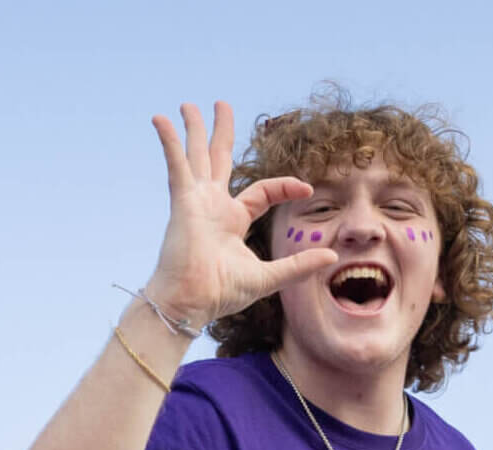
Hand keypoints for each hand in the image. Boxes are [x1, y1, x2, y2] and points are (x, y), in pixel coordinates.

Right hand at [144, 102, 336, 328]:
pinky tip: (161, 119)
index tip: (307, 188)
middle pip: (220, 160)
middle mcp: (214, 206)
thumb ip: (299, 265)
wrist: (192, 301)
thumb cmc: (223, 293)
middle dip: (221, 133)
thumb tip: (332, 257)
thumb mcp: (270, 277)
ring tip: (188, 105)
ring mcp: (196, 201)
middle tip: (222, 104)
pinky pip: (176, 164)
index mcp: (233, 221)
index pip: (262, 192)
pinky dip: (169, 142)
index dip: (284, 187)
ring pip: (197, 155)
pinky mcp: (182, 201)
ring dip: (193, 129)